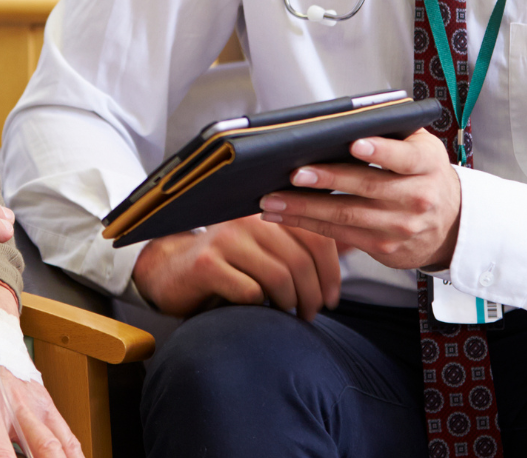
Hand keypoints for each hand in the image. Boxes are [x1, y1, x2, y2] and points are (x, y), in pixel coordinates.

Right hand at [131, 213, 341, 319]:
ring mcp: (225, 239)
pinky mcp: (207, 264)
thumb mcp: (266, 248)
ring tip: (291, 315)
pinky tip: (260, 311)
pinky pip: (250, 292)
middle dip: (313, 295)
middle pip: (300, 260)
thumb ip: (302, 244)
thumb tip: (355, 243)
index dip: (331, 272)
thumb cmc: (229, 263)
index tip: (333, 298)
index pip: (315, 236)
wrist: (172, 272)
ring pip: (279, 277)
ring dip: (291, 304)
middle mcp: (247, 219)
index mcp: (269, 211)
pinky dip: (261, 307)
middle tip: (312, 314)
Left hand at [258, 130, 460, 270]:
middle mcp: (418, 196)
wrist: (450, 224)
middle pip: (367, 187)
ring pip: (346, 215)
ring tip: (273, 198)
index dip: (380, 150)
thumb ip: (392, 132)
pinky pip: (339, 234)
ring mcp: (400, 225)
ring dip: (304, 207)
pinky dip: (307, 223)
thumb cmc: (424, 174)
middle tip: (294, 173)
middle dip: (327, 180)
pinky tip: (283, 215)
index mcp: (427, 164)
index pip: (404, 156)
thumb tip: (347, 118)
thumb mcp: (422, 147)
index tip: (354, 143)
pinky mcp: (384, 247)